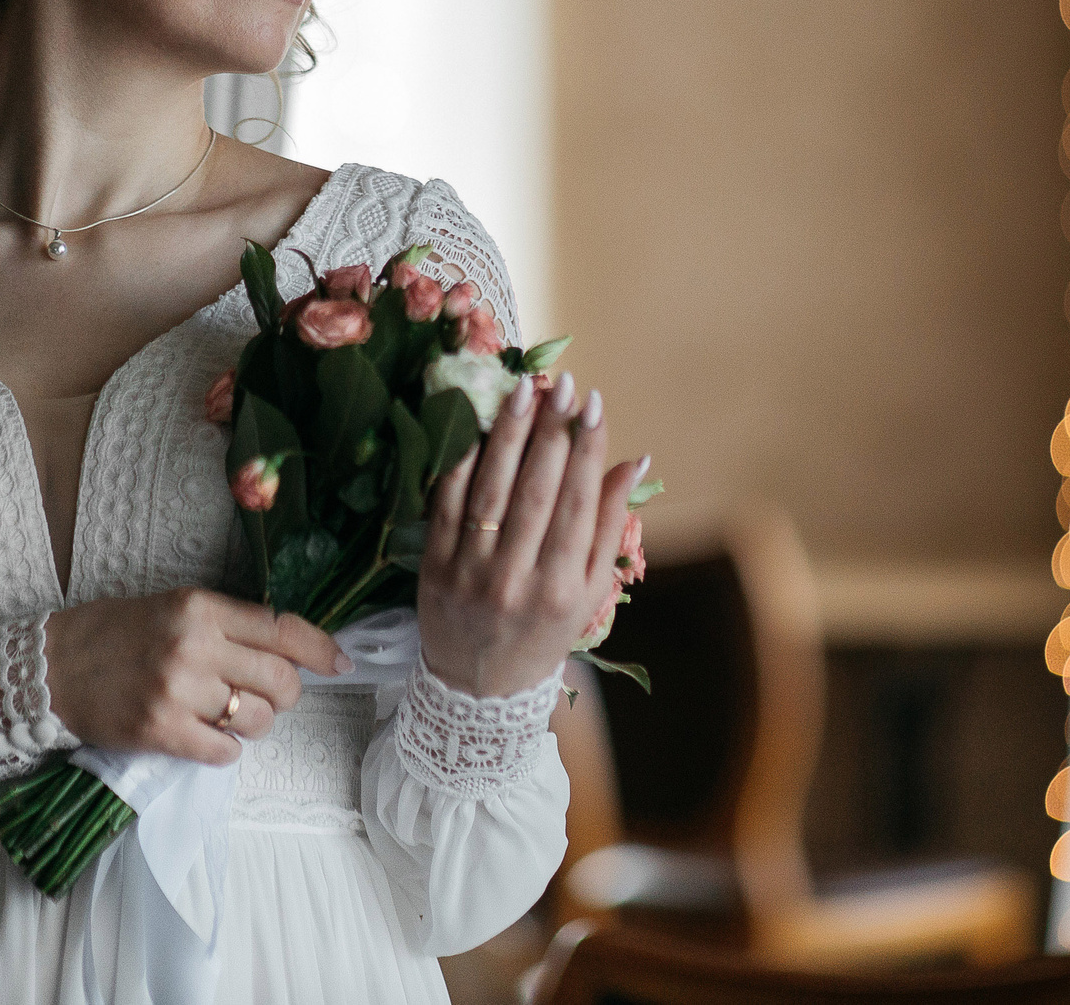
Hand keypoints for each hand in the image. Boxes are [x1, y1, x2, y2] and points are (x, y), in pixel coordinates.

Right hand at [43, 589, 348, 766]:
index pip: (282, 628)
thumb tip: (288, 648)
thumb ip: (228, 624)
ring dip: (254, 724)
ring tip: (228, 715)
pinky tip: (207, 737)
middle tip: (268, 697)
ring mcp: (177, 691)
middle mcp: (194, 646)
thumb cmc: (115, 633)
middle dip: (285, 694)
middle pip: (280, 680)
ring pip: (256, 719)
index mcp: (201, 608)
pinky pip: (223, 751)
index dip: (320, 649)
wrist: (51, 667)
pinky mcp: (160, 732)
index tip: (341, 662)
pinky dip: (225, 750)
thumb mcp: (174, 607)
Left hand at [419, 372, 644, 697]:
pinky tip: (479, 425)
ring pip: (492, 487)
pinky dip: (464, 460)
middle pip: (537, 489)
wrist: (479, 686)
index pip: (580, 503)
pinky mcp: (434, 566)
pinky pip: (448, 501)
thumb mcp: (589, 590)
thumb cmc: (545, 632)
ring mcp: (470, 571)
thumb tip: (635, 460)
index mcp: (562, 588)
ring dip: (509, 433)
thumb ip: (610, 525)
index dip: (588, 449)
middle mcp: (517, 579)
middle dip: (552, 430)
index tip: (595, 404)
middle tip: (563, 384)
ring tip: (524, 390)